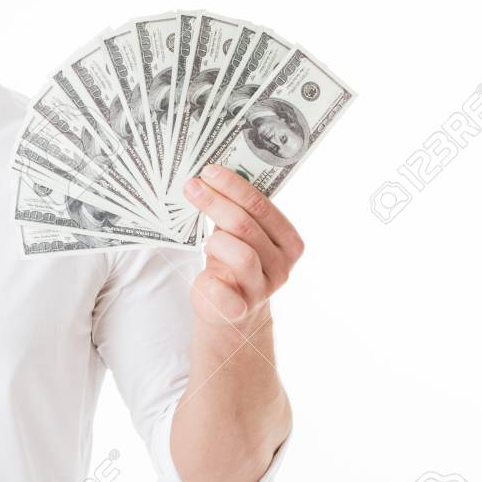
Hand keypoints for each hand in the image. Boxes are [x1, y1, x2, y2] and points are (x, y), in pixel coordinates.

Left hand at [182, 164, 304, 329]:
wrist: (231, 310)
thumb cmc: (233, 260)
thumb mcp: (241, 234)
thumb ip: (237, 209)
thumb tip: (209, 174)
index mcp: (288, 241)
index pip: (262, 206)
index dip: (234, 186)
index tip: (209, 171)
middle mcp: (282, 266)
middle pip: (246, 226)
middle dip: (216, 202)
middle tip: (192, 187)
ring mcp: (262, 289)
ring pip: (241, 254)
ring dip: (216, 242)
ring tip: (205, 242)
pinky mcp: (239, 310)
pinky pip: (223, 292)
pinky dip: (209, 281)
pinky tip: (206, 276)